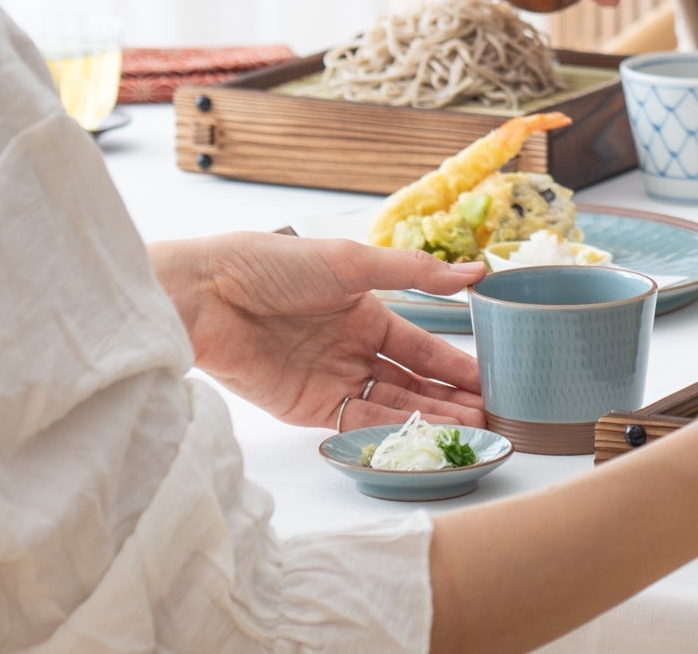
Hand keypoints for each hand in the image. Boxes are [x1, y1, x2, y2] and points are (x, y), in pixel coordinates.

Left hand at [153, 232, 487, 430]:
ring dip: (430, 418)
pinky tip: (424, 436)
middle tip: (491, 415)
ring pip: (392, 406)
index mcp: (366, 312)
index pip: (422, 346)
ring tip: (472, 429)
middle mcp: (352, 349)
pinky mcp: (307, 408)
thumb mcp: (353, 261)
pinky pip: (357, 424)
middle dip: (451, 399)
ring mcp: (331, 381)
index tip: (491, 380)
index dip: (456, 364)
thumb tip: (476, 272)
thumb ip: (415, 273)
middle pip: (412, 382)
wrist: (206, 296)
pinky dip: (392, 430)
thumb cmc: (273, 266)